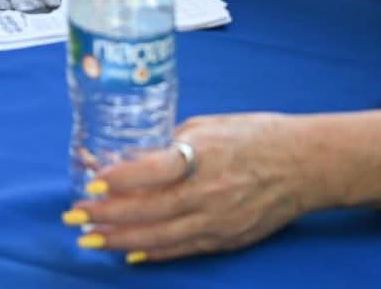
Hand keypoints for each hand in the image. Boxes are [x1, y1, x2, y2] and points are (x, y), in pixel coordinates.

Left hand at [65, 114, 328, 262]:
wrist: (305, 165)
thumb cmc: (254, 135)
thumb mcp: (207, 126)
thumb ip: (168, 142)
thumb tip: (128, 155)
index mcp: (205, 155)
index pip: (155, 170)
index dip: (120, 179)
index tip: (91, 181)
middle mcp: (210, 192)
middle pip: (151, 209)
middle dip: (108, 215)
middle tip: (75, 216)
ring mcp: (219, 220)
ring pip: (161, 236)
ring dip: (120, 239)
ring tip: (89, 239)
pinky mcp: (227, 239)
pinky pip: (183, 249)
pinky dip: (153, 253)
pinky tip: (127, 253)